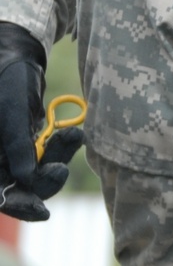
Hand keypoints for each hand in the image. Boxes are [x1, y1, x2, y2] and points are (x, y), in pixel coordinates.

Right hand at [0, 22, 83, 220]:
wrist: (15, 54)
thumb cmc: (6, 78)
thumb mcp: (11, 108)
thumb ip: (16, 143)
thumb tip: (27, 178)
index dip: (18, 206)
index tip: (43, 211)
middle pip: (20, 187)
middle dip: (44, 180)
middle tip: (61, 169)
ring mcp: (11, 151)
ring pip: (38, 171)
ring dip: (57, 158)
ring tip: (73, 136)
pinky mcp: (28, 142)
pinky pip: (47, 154)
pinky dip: (62, 146)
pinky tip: (73, 133)